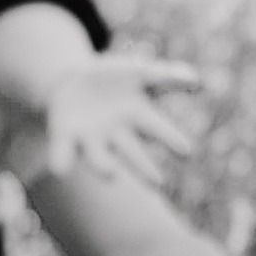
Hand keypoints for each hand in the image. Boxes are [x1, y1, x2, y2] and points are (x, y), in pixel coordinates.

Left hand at [39, 52, 200, 189]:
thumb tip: (196, 79)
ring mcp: (91, 137)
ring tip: (111, 173)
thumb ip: (167, 76)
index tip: (186, 152)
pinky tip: (60, 170)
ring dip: (103, 167)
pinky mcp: (64, 135)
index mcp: (138, 117)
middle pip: (132, 153)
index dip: (171, 140)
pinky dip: (61, 161)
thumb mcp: (140, 72)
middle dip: (144, 169)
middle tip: (157, 184)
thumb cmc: (115, 78)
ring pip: (98, 158)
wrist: (73, 80)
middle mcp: (117, 134)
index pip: (158, 129)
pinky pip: (62, 151)